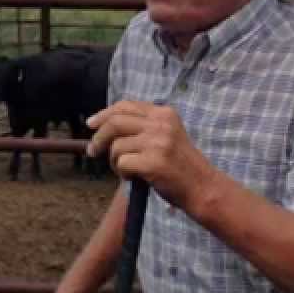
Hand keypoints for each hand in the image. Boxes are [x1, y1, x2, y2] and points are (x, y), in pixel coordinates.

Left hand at [86, 101, 216, 210]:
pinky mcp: (153, 162)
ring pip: (116, 146)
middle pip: (115, 122)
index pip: (125, 106)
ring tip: (127, 171)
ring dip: (114, 161)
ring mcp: (157, 142)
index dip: (104, 114)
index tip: (91, 124)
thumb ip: (143, 127)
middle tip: (93, 151)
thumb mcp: (166, 136)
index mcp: (164, 113)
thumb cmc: (180, 165)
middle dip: (99, 137)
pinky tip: (135, 178)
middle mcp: (161, 124)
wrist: (202, 187)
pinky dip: (122, 173)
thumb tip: (104, 126)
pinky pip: (122, 163)